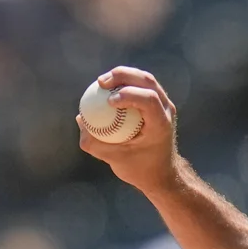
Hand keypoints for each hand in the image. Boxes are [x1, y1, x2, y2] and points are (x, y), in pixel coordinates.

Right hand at [77, 67, 181, 194]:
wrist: (161, 173)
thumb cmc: (139, 168)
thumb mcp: (113, 159)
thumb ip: (93, 142)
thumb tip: (80, 118)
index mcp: (161, 125)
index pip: (149, 100)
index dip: (128, 94)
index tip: (109, 102)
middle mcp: (167, 111)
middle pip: (147, 81)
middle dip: (122, 75)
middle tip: (100, 83)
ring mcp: (165, 105)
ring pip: (145, 78)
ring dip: (122, 74)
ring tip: (101, 82)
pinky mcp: (158, 103)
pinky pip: (141, 85)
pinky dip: (124, 82)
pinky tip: (106, 88)